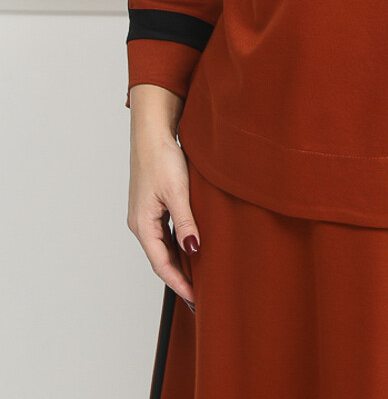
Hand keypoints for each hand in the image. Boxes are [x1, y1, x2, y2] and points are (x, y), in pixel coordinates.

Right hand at [127, 126, 199, 311]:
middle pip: (161, 260)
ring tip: (198, 279)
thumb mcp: (178, 192)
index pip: (162, 264)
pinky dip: (178, 246)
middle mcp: (141, 224)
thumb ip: (186, 222)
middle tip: (199, 298)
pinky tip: (192, 249)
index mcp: (143, 225)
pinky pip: (165, 234)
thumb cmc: (162, 159)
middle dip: (179, 279)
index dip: (179, 284)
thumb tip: (193, 249)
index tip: (195, 300)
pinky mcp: (152, 207)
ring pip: (163, 247)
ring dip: (179, 263)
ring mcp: (145, 216)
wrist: (153, 134)